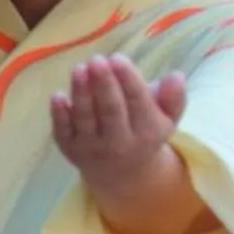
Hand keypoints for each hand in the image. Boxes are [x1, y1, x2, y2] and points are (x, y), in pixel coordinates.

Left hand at [50, 56, 188, 208]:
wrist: (122, 174)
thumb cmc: (144, 133)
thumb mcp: (166, 119)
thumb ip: (174, 98)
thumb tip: (176, 77)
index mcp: (147, 132)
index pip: (138, 102)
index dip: (128, 80)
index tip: (118, 58)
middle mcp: (119, 143)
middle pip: (111, 111)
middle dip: (104, 84)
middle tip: (97, 60)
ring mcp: (92, 148)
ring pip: (86, 118)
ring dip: (81, 93)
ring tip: (79, 68)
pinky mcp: (70, 149)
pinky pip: (63, 132)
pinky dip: (59, 115)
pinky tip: (57, 95)